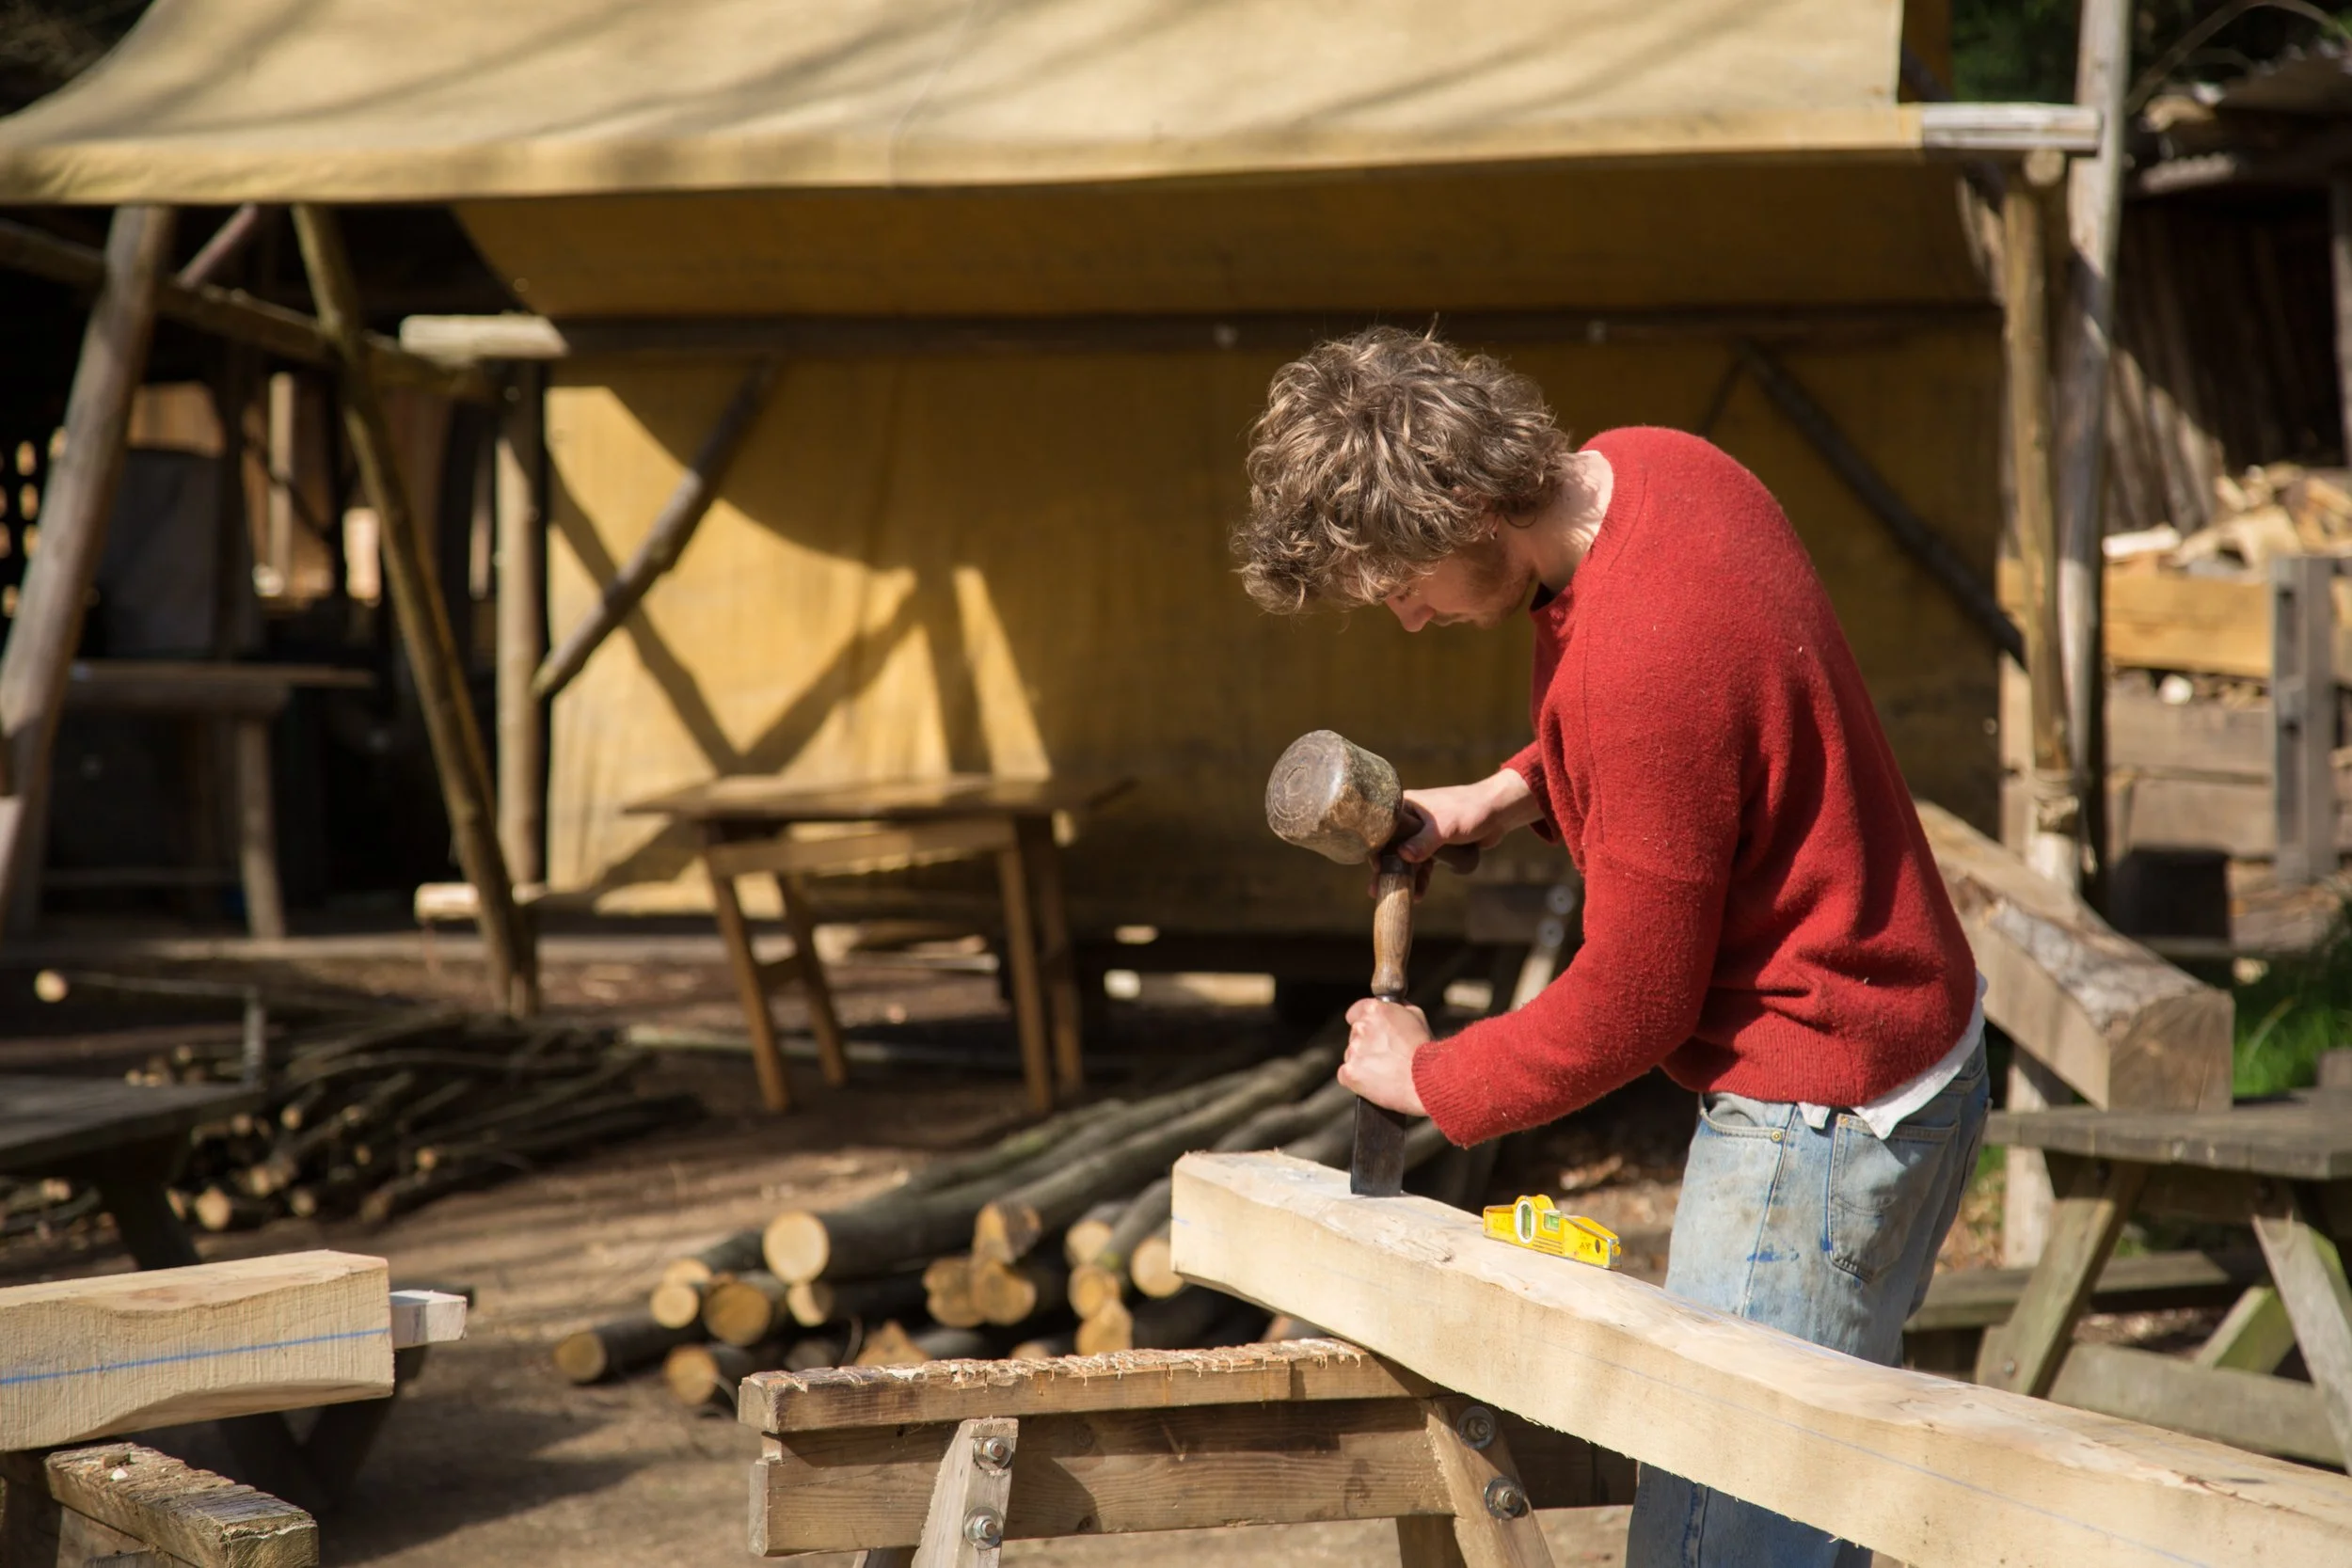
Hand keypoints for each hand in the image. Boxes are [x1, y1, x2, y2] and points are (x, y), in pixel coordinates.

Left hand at [1338, 998, 1430, 1115]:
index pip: (1355, 1012)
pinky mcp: (1349, 1072)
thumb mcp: (1417, 1017)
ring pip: (1352, 1055)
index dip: (1365, 1022)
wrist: (1426, 1079)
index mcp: (1374, 1010)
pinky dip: (1357, 1079)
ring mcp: (1353, 1050)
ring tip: (1386, 1071)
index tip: (1371, 1032)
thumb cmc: (1425, 1050)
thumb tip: (1392, 1006)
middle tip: (1387, 1055)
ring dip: (1363, 1062)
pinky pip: (1346, 1074)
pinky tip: (1376, 1082)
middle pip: (1355, 1036)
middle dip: (1367, 1044)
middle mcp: (1360, 1027)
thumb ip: (1399, 1008)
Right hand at [1375, 769, 1541, 897]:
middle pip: (1392, 847)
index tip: (1375, 868)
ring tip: (1399, 897)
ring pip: (1407, 859)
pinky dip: (1421, 877)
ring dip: (1405, 878)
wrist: (1499, 812)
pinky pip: (1423, 863)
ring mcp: (1422, 833)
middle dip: (1387, 870)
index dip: (1376, 849)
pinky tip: (1418, 893)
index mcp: (1405, 807)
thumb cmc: (1469, 810)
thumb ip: (1424, 842)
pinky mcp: (1436, 844)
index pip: (1382, 829)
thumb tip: (1403, 857)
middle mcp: (1410, 818)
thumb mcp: (1444, 826)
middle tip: (1376, 890)